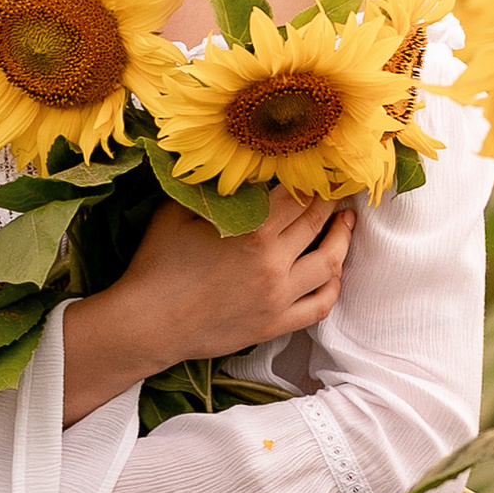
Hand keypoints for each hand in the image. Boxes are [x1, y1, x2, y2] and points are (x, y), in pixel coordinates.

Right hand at [62, 190, 354, 422]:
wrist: (147, 325)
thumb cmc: (156, 266)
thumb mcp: (176, 213)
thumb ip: (210, 192)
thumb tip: (231, 170)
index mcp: (251, 231)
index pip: (297, 195)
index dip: (312, 178)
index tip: (320, 167)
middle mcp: (272, 263)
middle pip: (316, 221)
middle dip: (330, 201)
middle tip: (337, 188)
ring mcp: (278, 297)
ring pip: (329, 263)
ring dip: (342, 238)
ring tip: (345, 223)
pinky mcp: (275, 324)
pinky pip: (320, 306)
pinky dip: (333, 287)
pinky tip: (334, 272)